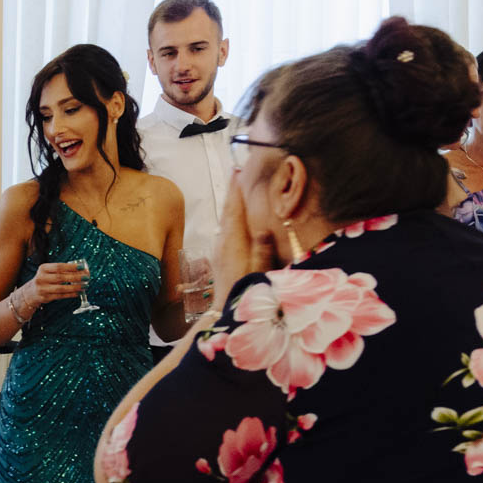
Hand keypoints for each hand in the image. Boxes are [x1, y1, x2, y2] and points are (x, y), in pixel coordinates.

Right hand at [23, 262, 86, 305]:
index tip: (82, 267)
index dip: (71, 267)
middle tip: (86, 277)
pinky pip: (60, 296)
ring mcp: (42, 289)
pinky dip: (70, 294)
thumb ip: (62, 270)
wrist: (31, 292)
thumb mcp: (49, 272)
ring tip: (84, 286)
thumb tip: (81, 270)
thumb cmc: (45, 279)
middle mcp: (41, 278)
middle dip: (75, 277)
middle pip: (60, 277)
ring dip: (74, 287)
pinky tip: (78, 292)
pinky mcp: (45, 298)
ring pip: (61, 288)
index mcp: (43, 268)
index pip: (58, 266)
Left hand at [212, 181, 276, 309]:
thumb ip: (262, 252)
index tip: (238, 169)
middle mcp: (223, 241)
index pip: (235, 209)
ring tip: (237, 185)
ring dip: (231, 202)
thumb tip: (264, 230)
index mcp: (234, 242)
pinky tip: (234, 215)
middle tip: (237, 169)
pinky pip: (225, 227)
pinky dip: (229, 215)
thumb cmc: (245, 294)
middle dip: (233, 190)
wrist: (223, 314)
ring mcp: (219, 248)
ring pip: (225, 218)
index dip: (237, 189)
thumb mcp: (259, 274)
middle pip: (228, 209)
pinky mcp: (220, 255)